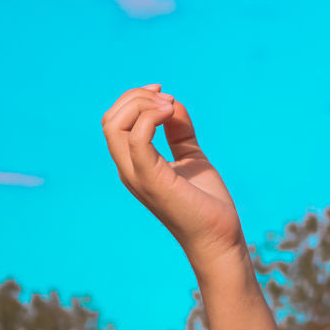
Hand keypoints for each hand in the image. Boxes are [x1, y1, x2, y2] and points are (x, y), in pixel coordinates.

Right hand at [101, 84, 245, 274]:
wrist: (219, 235)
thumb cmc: (205, 201)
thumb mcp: (191, 157)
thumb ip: (180, 131)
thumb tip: (173, 103)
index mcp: (134, 164)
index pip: (114, 123)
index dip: (134, 100)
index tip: (165, 94)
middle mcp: (129, 169)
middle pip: (110, 120)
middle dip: (136, 98)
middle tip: (168, 98)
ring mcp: (137, 175)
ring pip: (115, 126)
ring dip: (142, 105)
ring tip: (170, 106)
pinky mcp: (153, 179)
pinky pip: (137, 139)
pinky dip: (151, 118)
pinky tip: (171, 114)